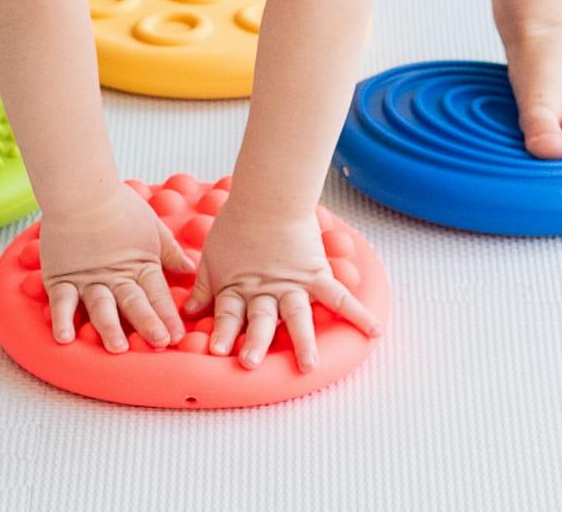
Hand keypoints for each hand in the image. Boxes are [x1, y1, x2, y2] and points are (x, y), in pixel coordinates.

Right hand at [39, 183, 198, 353]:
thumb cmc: (118, 205)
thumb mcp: (152, 226)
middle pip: (133, 303)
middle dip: (148, 323)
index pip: (157, 294)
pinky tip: (64, 338)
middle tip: (160, 341)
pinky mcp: (62, 278)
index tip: (178, 336)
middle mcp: (115, 277)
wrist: (80, 189)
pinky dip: (62, 320)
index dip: (168, 315)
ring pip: (100, 306)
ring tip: (117, 347)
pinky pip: (61, 302)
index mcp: (138, 265)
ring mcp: (88, 279)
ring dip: (110, 327)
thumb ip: (170, 251)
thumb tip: (190, 270)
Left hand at [181, 200, 384, 372]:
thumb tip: (189, 313)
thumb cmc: (236, 224)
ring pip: (297, 316)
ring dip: (302, 341)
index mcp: (240, 288)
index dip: (223, 332)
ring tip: (308, 366)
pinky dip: (357, 313)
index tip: (218, 351)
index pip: (229, 315)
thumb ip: (203, 287)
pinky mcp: (316, 274)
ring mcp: (293, 284)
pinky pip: (339, 296)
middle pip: (261, 321)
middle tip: (249, 362)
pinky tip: (372, 332)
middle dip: (255, 342)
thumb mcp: (212, 257)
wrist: (268, 195)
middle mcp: (266, 291)